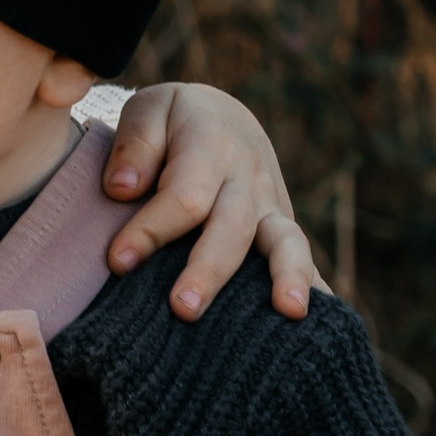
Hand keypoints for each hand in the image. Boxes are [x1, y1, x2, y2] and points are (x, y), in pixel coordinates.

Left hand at [103, 83, 316, 321]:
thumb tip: (123, 188)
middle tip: (183, 309)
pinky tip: (317, 326)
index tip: (118, 261)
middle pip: (232, 227)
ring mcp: (272, 206)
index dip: (151, 229)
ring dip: (287, 276)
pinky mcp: (281, 228)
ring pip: (286, 241)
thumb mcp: (150, 109)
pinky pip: (304, 259)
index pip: (184, 195)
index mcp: (211, 146)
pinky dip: (314, 290)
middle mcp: (248, 179)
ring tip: (288, 312)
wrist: (221, 116)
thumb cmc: (172, 121)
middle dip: (209, 270)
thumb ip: (135, 144)